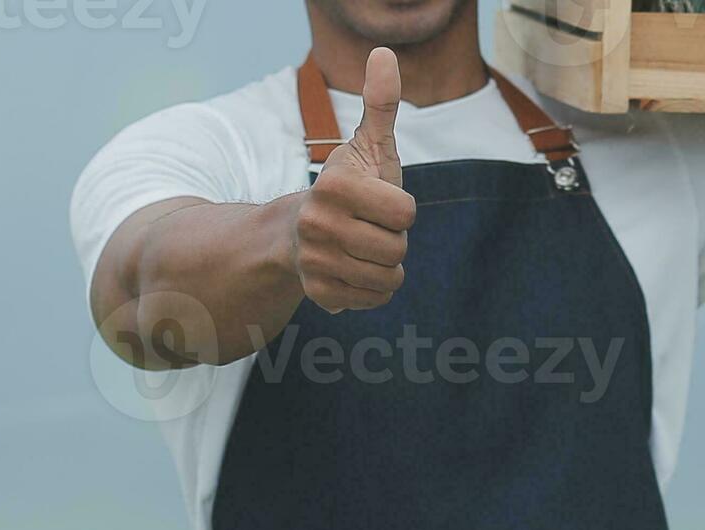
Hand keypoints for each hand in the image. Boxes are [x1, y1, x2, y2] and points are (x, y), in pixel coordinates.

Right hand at [294, 47, 416, 313]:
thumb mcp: (368, 145)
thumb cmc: (349, 187)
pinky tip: (352, 270)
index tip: (378, 201)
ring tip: (362, 248)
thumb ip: (381, 104)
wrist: (298, 232)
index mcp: (335, 185)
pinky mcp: (318, 293)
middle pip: (398, 248)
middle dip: (393, 239)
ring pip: (389, 278)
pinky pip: (375, 299)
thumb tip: (385, 55)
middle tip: (368, 227)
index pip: (406, 212)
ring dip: (386, 266)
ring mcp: (315, 261)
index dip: (401, 208)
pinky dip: (373, 289)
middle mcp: (317, 224)